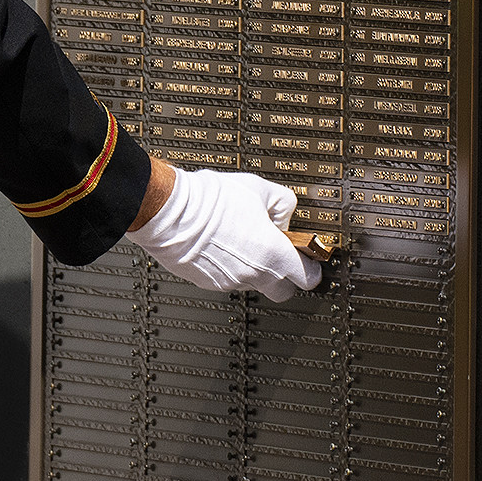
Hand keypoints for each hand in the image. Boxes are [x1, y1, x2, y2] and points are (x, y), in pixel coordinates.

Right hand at [123, 165, 321, 301]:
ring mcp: (230, 282)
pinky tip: (222, 244)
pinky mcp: (208, 283)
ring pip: (254, 285)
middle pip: (283, 292)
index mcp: (272, 254)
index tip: (307, 257)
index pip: (308, 278)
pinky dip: (231, 268)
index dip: (311, 268)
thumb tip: (285, 216)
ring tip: (242, 240)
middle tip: (279, 253)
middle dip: (286, 276)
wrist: (170, 211)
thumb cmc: (211, 201)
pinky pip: (229, 281)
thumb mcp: (259, 188)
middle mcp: (253, 275)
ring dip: (255, 269)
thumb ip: (282, 204)